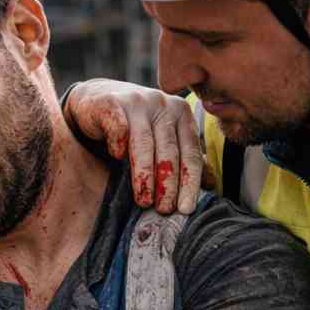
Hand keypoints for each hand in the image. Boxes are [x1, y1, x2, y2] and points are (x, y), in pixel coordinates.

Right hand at [63, 79, 203, 213]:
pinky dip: (119, 144)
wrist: (98, 99)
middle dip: (168, 184)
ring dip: (144, 175)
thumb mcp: (164, 137)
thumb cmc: (135, 124)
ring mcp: (138, 102)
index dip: (190, 182)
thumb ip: (185, 156)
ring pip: (144, 143)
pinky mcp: (112, 103)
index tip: (186, 208)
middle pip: (169, 150)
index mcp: (182, 115)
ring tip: (143, 200)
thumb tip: (211, 185)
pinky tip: (118, 158)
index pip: (191, 153)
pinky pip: (118, 128)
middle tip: (164, 209)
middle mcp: (163, 106)